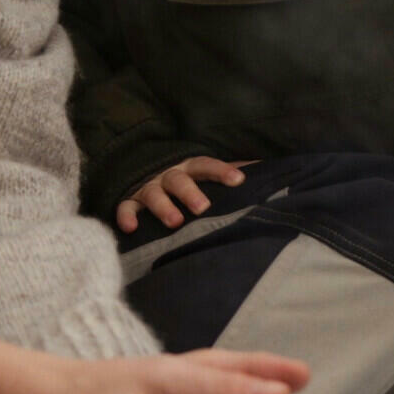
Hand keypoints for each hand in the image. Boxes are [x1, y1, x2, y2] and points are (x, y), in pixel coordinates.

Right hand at [118, 158, 250, 232]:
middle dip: (190, 193)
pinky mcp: (130, 199)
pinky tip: (131, 228)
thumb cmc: (185, 176)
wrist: (143, 167)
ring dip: (163, 207)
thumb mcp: (205, 172)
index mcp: (190, 167)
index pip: (207, 165)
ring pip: (153, 194)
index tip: (239, 180)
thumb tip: (267, 170)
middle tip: (203, 207)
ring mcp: (148, 186)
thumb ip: (232, 172)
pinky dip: (125, 216)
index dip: (222, 171)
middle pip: (179, 180)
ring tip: (175, 222)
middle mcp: (169, 174)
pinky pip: (125, 207)